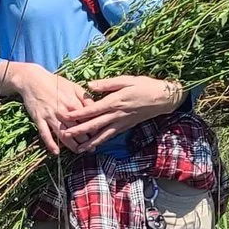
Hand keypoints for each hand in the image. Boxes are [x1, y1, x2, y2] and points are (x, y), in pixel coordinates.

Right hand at [0, 60, 94, 152]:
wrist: (32, 80)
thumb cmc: (55, 83)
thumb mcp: (73, 86)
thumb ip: (85, 98)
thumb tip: (96, 108)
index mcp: (73, 103)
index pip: (87, 120)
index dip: (94, 129)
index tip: (99, 135)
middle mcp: (63, 111)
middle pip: (77, 129)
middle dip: (86, 141)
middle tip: (91, 148)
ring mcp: (50, 116)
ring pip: (63, 134)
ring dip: (72, 145)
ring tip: (78, 152)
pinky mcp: (39, 119)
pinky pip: (45, 134)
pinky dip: (50, 144)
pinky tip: (56, 152)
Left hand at [54, 74, 185, 150]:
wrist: (163, 98)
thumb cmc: (145, 86)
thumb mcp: (126, 80)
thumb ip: (107, 84)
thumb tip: (90, 85)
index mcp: (115, 101)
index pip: (92, 109)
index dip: (78, 114)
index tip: (65, 116)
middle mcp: (117, 114)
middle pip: (94, 124)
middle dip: (78, 130)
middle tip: (64, 135)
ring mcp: (122, 122)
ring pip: (103, 134)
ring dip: (89, 142)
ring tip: (78, 149)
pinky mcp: (126, 126)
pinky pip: (111, 135)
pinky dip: (101, 141)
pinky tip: (94, 145)